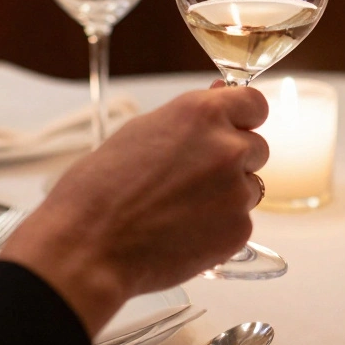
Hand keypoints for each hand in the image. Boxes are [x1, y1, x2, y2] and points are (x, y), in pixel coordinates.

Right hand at [0, 86, 268, 334]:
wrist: (88, 246)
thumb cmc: (101, 187)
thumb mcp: (141, 131)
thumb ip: (189, 120)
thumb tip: (219, 98)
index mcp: (202, 114)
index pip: (255, 104)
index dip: (244, 118)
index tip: (234, 128)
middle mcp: (228, 147)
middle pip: (256, 148)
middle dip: (233, 161)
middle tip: (192, 179)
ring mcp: (236, 191)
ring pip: (250, 187)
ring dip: (228, 195)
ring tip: (181, 209)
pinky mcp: (238, 230)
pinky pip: (240, 223)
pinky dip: (220, 228)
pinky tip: (182, 232)